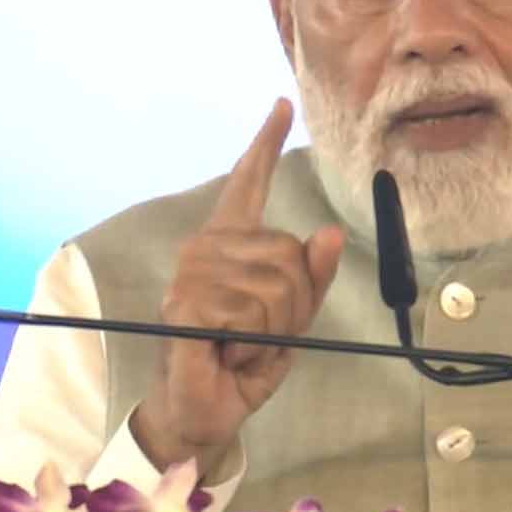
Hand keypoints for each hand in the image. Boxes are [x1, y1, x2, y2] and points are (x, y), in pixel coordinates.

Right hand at [130, 98, 344, 475]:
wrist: (209, 406)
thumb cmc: (248, 355)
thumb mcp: (293, 316)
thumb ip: (312, 275)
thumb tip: (327, 233)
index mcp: (234, 240)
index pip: (251, 181)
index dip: (266, 142)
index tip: (282, 104)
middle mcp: (209, 244)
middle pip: (290, 254)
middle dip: (294, 305)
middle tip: (260, 332)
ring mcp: (194, 270)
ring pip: (277, 285)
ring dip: (273, 328)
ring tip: (242, 342)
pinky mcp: (184, 301)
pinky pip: (252, 311)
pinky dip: (253, 342)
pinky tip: (226, 350)